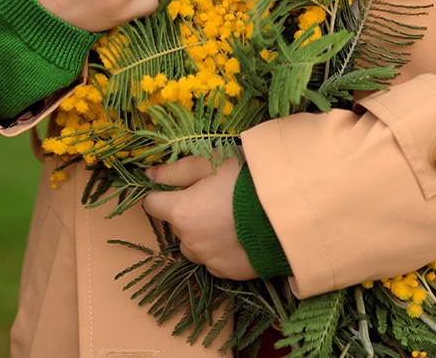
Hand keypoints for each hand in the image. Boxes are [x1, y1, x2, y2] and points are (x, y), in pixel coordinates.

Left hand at [143, 156, 255, 279]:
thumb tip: (148, 174)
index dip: (160, 193)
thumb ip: (176, 170)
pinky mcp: (229, 273)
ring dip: (201, 233)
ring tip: (226, 217)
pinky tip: (238, 234)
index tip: (172, 187)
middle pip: (177, 225)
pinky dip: (220, 248)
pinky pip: (214, 260)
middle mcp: (190, 241)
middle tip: (212, 195)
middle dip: (187, 211)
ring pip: (194, 246)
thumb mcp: (209, 162)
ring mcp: (210, 260)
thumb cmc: (245, 179)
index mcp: (182, 212)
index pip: (152, 204)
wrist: (286, 210)